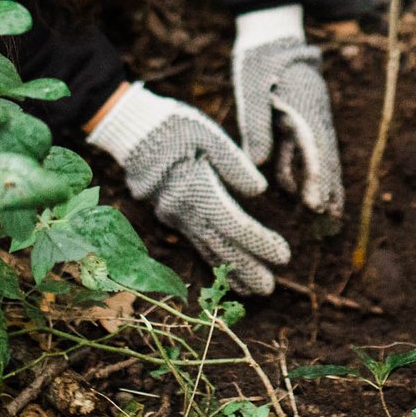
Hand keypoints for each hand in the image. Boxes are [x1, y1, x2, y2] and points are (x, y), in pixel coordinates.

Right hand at [87, 85, 290, 294]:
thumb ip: (234, 163)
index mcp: (195, 188)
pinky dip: (212, 258)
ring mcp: (173, 215)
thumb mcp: (207, 134)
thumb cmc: (174, 126)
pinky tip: (225, 269)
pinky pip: (195, 241)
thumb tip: (259, 190)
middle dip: (246, 268)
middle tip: (269, 289)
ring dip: (230, 270)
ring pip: (206, 248)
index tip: (283, 256)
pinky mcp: (169, 214)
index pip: (233, 223)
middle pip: (220, 245)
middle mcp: (182, 209)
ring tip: (252, 290)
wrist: (131, 129)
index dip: (259, 242)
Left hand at [231, 6, 342, 213]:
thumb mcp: (252, 88)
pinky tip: (305, 195)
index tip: (318, 205)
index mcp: (305, 106)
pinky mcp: (303, 120)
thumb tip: (259, 163)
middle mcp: (315, 114)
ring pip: (320, 157)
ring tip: (326, 216)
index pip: (316, 149)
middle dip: (329, 188)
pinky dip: (309, 172)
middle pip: (326, 157)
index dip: (319, 179)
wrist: (271, 36)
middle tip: (331, 220)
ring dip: (322, 185)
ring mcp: (312, 117)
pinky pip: (308, 151)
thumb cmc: (259, 59)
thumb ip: (257, 124)